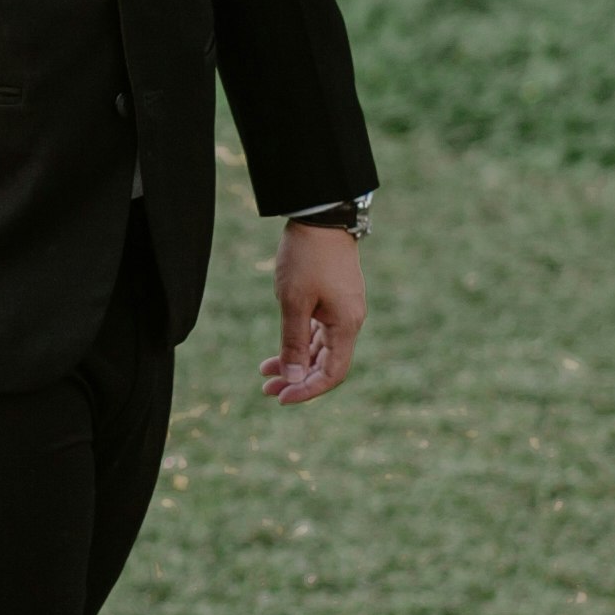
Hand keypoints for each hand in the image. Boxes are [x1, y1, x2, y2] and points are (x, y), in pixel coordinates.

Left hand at [262, 222, 363, 403]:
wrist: (320, 216)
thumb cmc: (307, 257)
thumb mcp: (294, 302)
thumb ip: (294, 342)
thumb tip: (294, 378)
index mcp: (346, 325)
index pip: (332, 373)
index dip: (308, 390)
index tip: (281, 397)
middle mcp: (349, 321)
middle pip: (326, 363)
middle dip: (297, 378)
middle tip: (266, 388)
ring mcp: (343, 310)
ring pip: (321, 348)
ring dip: (296, 361)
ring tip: (265, 371)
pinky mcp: (334, 299)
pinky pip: (319, 331)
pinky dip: (300, 342)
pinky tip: (280, 349)